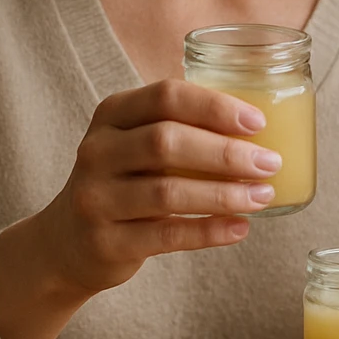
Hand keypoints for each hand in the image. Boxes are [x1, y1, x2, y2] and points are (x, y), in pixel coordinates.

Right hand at [35, 79, 282, 296]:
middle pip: (166, 142)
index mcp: (112, 114)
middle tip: (270, 163)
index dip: (214, 107)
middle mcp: (97, 151)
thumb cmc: (124, 181)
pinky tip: (240, 227)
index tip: (257, 122)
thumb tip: (259, 126)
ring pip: (168, 192)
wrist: (68, 242)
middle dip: (225, 152)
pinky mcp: (105, 242)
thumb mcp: (137, 141)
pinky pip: (166, 234)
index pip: (165, 96)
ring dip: (224, 194)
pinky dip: (209, 231)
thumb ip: (182, 126)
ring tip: (263, 196)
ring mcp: (96, 198)